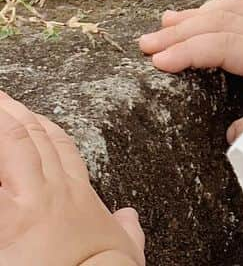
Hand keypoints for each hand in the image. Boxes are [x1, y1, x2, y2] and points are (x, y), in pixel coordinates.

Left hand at [0, 89, 144, 265]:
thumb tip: (129, 218)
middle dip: (16, 114)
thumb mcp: (124, 246)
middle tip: (2, 96)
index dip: (45, 127)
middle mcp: (55, 190)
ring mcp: (31, 200)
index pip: (61, 149)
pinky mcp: (10, 219)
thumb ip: (126, 227)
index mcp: (79, 195)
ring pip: (15, 145)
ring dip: (2, 122)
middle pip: (34, 139)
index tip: (31, 113)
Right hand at [138, 0, 242, 95]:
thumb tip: (231, 132)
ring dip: (200, 13)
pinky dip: (230, 4)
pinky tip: (212, 9)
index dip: (190, 50)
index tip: (157, 62)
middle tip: (145, 43)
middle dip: (182, 30)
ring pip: (238, 7)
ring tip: (167, 21)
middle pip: (225, 21)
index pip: (226, 44)